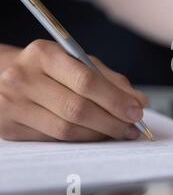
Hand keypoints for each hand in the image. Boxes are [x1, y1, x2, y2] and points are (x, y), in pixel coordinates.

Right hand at [0, 40, 148, 140]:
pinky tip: (97, 136)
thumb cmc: (46, 68)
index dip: (115, 100)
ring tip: (121, 133)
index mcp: (44, 54)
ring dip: (100, 134)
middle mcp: (24, 78)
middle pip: (77, 108)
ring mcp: (13, 104)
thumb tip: (138, 101)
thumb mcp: (75, 62)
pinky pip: (54, 139)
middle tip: (133, 127)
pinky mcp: (10, 128)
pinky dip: (82, 140)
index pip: (86, 81)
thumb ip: (108, 79)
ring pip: (66, 129)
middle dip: (112, 121)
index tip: (137, 111)